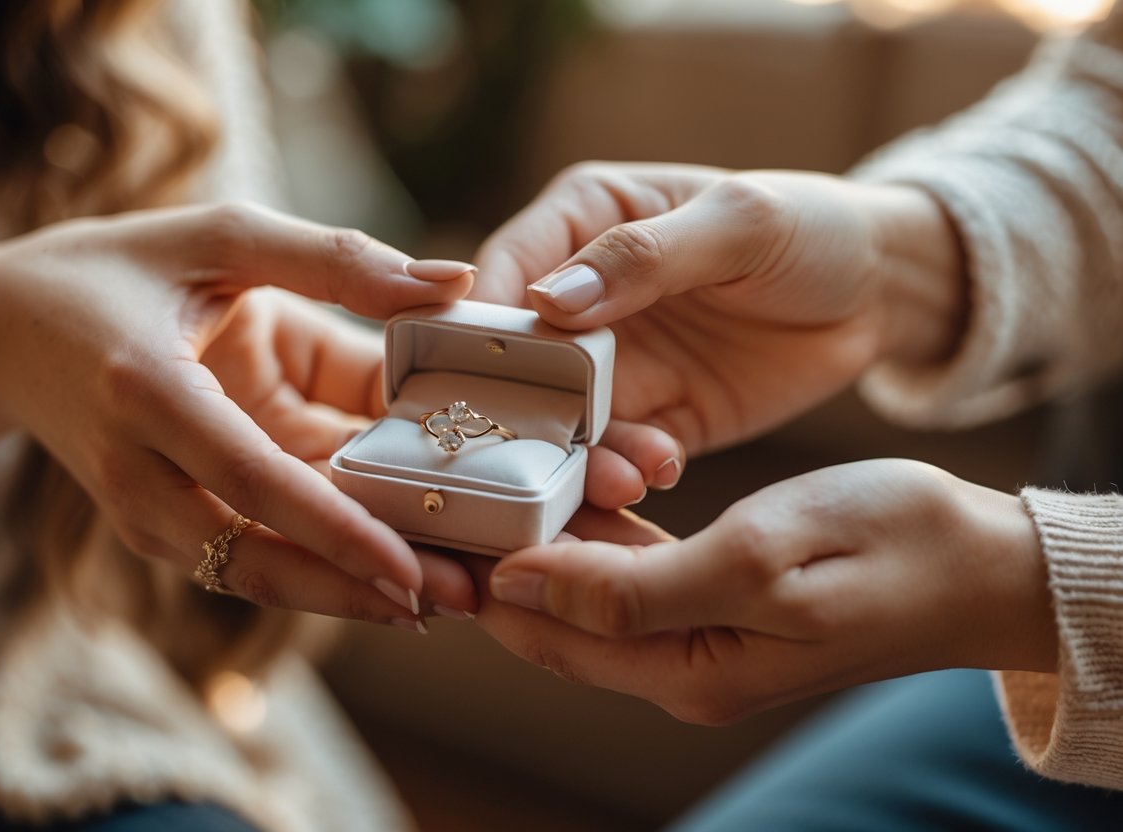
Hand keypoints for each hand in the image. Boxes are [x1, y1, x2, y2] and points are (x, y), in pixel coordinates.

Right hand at [0, 202, 475, 622]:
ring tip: (444, 600)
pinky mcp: (154, 523)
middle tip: (460, 601)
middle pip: (254, 558)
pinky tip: (386, 576)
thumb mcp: (222, 239)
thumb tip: (455, 283)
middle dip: (358, 589)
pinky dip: (312, 572)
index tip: (414, 568)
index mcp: (148, 391)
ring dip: (344, 594)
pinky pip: (241, 557)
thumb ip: (339, 260)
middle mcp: (135, 469)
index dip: (337, 531)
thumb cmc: (118, 270)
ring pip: (250, 575)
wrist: (4, 329)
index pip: (254, 479)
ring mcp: (139, 508)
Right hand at [473, 164, 967, 458]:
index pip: (500, 279)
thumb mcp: (739, 223)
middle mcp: (579, 301)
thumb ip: (645, 258)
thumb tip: (549, 302)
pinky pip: (616, 458)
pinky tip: (660, 470)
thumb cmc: (810, 229)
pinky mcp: (652, 421)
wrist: (879, 295)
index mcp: (580, 224)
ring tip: (623, 476)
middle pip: (514, 366)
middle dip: (520, 416)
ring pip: (559, 424)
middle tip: (539, 456)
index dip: (472, 333)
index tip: (464, 387)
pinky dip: (623, 474)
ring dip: (577, 456)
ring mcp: (612, 368)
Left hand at [473, 460, 1055, 723]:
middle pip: (547, 617)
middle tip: (437, 483)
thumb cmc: (885, 549)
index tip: (420, 518)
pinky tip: (567, 481)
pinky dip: (594, 530)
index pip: (540, 632)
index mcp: (679, 669)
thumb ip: (630, 586)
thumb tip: (519, 586)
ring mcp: (693, 634)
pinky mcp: (712, 598)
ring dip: (539, 539)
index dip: (474, 580)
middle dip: (491, 557)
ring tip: (485, 472)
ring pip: (582, 589)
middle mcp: (673, 664)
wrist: (980, 562)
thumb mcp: (756, 560)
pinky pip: (628, 569)